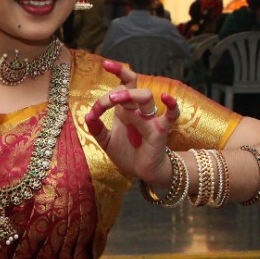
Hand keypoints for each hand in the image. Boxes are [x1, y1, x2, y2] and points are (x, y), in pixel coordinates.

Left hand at [84, 60, 181, 187]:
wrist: (142, 172)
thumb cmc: (127, 153)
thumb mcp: (107, 142)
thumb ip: (97, 129)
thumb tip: (87, 116)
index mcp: (124, 110)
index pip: (118, 90)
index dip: (103, 98)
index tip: (93, 113)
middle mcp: (136, 110)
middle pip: (132, 87)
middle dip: (118, 90)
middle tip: (108, 98)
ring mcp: (149, 119)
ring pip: (146, 97)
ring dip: (131, 94)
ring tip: (115, 99)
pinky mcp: (160, 130)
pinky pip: (172, 115)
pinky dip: (172, 105)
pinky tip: (166, 97)